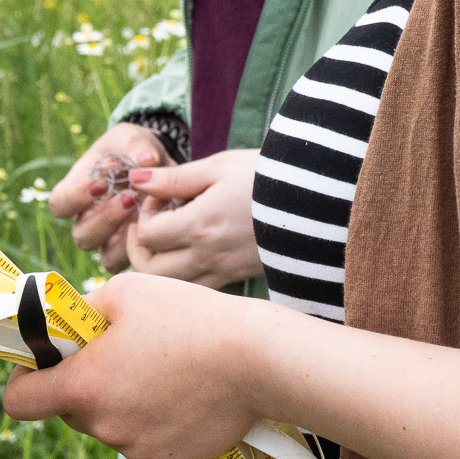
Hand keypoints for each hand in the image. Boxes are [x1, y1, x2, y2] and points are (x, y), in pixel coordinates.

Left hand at [2, 273, 269, 458]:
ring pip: (108, 424)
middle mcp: (103, 426)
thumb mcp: (124, 293)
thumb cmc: (190, 318)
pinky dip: (151, 420)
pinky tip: (182, 394)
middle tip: (117, 352)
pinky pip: (142, 439)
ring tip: (161, 370)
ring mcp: (135, 449)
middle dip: (82, 383)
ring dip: (120, 401)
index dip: (23, 380)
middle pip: (69, 410)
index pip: (19, 402)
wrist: (259, 361)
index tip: (42, 363)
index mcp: (83, 386)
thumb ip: (78, 311)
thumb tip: (58, 323)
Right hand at [45, 121, 169, 272]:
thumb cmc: (134, 149)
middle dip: (105, 219)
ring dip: (124, 236)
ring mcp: (111, 240)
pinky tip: (156, 225)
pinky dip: (142, 248)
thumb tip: (146, 159)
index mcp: (78, 192)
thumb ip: (135, 145)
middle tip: (128, 197)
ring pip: (105, 256)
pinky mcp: (133, 251)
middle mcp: (89, 221)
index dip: (76, 198)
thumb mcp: (132, 138)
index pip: (60, 204)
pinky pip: (132, 263)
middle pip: (82, 236)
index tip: (101, 183)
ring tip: (144, 211)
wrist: (158, 165)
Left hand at [124, 150, 262, 288]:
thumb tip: (136, 180)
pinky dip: (184, 277)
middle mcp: (209, 256)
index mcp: (200, 226)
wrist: (323, 199)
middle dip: (140, 248)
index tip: (160, 196)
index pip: (148, 235)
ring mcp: (225, 272)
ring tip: (169, 240)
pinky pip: (200, 291)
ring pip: (173, 288)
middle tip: (151, 224)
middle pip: (150, 272)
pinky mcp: (240, 278)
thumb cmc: (270, 175)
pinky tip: (193, 250)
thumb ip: (173, 179)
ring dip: (159, 267)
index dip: (144, 215)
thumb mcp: (219, 167)